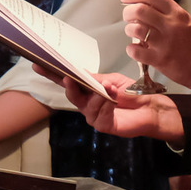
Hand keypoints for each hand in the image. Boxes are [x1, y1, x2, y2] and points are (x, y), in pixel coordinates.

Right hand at [37, 66, 184, 143]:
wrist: (152, 107)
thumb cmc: (132, 92)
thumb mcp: (112, 79)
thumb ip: (95, 79)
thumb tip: (78, 73)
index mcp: (87, 89)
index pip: (66, 81)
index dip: (51, 74)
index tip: (38, 64)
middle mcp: (87, 103)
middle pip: (71, 94)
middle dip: (69, 85)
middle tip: (67, 77)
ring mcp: (93, 115)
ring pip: (85, 104)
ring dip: (97, 94)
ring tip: (109, 88)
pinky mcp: (103, 125)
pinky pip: (98, 115)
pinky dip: (106, 104)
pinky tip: (113, 99)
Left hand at [121, 0, 190, 94]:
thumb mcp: (184, 21)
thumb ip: (165, 12)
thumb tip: (142, 3)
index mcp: (177, 13)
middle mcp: (170, 25)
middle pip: (139, 10)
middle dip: (127, 12)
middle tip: (128, 16)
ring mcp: (164, 42)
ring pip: (135, 29)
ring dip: (129, 30)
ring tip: (134, 33)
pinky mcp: (159, 59)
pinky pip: (135, 50)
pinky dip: (131, 49)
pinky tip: (137, 49)